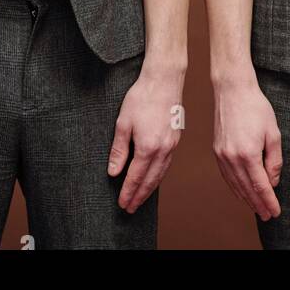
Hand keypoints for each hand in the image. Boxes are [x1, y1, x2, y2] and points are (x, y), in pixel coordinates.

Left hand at [107, 58, 185, 211]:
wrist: (164, 80)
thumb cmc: (142, 98)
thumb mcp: (123, 123)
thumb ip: (119, 150)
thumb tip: (113, 172)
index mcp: (148, 147)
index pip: (136, 177)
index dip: (128, 192)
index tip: (122, 204)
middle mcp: (163, 150)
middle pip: (150, 181)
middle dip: (139, 196)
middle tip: (130, 208)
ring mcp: (172, 146)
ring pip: (160, 174)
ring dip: (150, 189)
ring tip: (140, 198)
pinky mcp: (175, 140)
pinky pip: (166, 164)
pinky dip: (159, 176)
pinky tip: (153, 177)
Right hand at [212, 70, 281, 219]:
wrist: (232, 90)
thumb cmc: (255, 107)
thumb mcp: (273, 133)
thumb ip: (274, 160)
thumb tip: (272, 181)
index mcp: (248, 154)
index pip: (260, 186)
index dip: (269, 201)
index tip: (275, 212)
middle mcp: (232, 158)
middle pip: (246, 189)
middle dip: (258, 205)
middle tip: (267, 216)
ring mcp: (221, 155)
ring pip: (235, 185)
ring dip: (246, 199)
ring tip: (256, 208)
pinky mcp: (216, 150)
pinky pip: (226, 176)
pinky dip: (235, 187)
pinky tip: (241, 192)